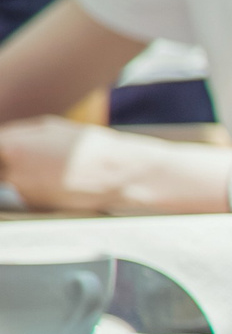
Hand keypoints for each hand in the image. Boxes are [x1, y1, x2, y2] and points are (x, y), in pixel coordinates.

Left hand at [0, 116, 118, 210]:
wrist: (119, 176)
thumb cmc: (89, 146)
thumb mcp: (51, 127)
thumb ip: (18, 133)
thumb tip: (2, 138)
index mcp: (12, 147)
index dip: (5, 148)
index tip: (11, 149)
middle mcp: (13, 172)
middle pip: (1, 166)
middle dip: (11, 162)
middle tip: (37, 158)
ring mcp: (23, 192)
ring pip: (11, 180)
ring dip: (23, 174)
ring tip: (52, 168)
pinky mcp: (35, 207)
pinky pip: (26, 193)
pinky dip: (36, 187)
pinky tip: (58, 180)